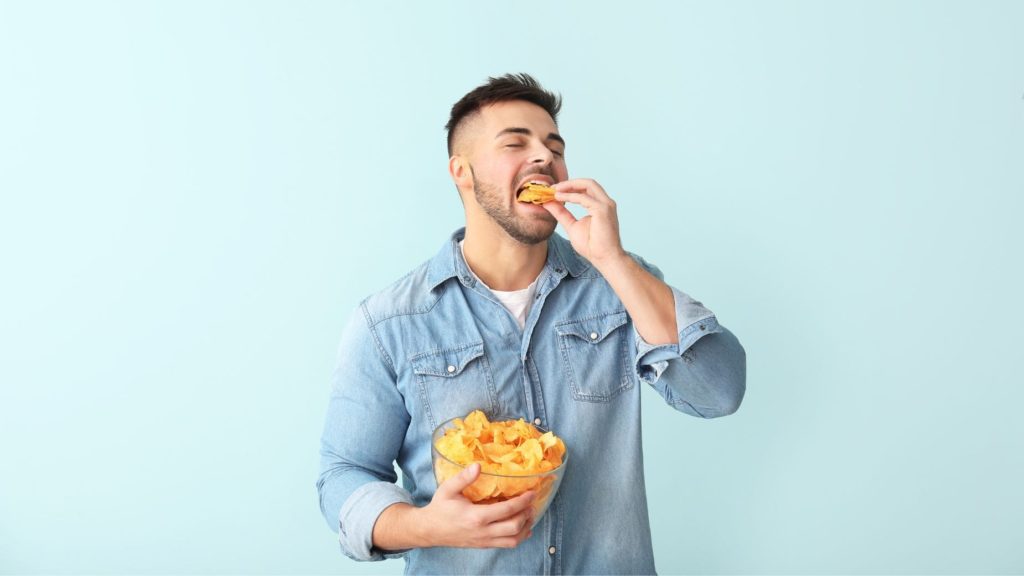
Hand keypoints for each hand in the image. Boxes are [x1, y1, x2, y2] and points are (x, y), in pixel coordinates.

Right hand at [417, 463, 534, 548]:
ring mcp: (484, 541)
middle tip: (531, 503)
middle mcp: (483, 531)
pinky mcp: (484, 545)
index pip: (506, 510)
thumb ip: (463, 478)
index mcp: (476, 516)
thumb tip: (478, 465)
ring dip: (525, 528)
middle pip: (514, 527)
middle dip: (527, 514)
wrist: (429, 530)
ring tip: (529, 514)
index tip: (531, 492)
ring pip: (513, 540)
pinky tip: (522, 528)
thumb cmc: (440, 508)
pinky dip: (518, 537)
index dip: (522, 501)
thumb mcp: (448, 489)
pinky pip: (506, 545)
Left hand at [544, 178, 626, 265]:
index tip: (553, 190)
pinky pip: (584, 197)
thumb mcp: (571, 226)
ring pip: (588, 184)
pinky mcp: (603, 209)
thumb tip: (548, 202)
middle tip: (552, 187)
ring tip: (554, 190)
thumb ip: (561, 213)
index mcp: (600, 206)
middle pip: (588, 183)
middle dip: (569, 182)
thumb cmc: (592, 246)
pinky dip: (570, 195)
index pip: (586, 189)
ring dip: (569, 185)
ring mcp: (606, 205)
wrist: (604, 258)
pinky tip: (559, 197)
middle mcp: (605, 202)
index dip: (570, 187)